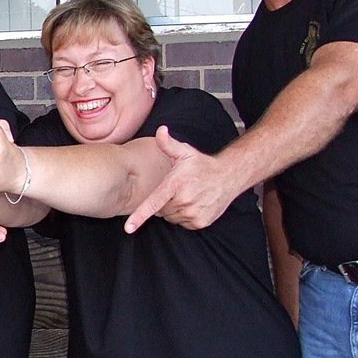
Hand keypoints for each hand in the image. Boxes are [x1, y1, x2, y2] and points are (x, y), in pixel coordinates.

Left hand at [124, 125, 239, 231]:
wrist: (229, 177)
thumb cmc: (202, 165)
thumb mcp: (185, 152)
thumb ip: (168, 144)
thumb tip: (160, 130)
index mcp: (175, 184)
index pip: (154, 203)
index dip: (140, 216)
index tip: (129, 228)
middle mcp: (184, 201)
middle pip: (160, 211)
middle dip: (164, 202)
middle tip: (177, 190)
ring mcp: (193, 213)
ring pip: (171, 218)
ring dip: (174, 209)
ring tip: (187, 195)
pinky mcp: (200, 222)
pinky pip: (183, 223)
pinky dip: (185, 216)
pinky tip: (194, 203)